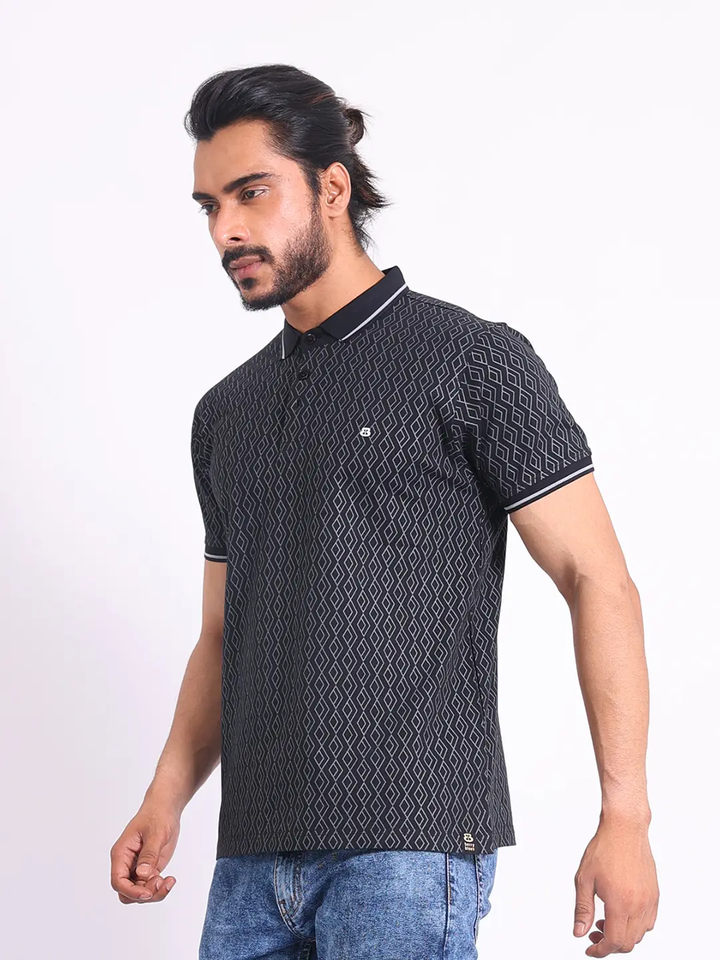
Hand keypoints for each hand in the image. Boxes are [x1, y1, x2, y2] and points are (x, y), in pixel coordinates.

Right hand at [110, 802, 180, 903]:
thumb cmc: (157, 815)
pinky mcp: (149, 869)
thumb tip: (142, 874)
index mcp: (121, 853)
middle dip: (143, 894)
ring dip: (154, 893)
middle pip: (126, 892)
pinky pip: (149, 887)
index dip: (131, 891)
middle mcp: (126, 863)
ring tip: (168, 880)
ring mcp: (137, 868)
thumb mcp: (156, 833)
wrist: (165, 808)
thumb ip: (149, 854)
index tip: (147, 893)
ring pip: (139, 892)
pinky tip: (171, 880)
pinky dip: (160, 888)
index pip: (118, 881)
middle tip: (160, 882)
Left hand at [573, 816, 658, 954]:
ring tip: (605, 921)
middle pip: (628, 942)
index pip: (613, 941)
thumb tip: (579, 933)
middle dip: (610, 944)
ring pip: (640, 935)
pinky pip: (649, 922)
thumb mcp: (584, 879)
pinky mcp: (655, 894)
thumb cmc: (604, 849)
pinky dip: (636, 926)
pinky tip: (621, 913)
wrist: (625, 829)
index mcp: (620, 903)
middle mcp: (638, 905)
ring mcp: (649, 900)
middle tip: (594, 934)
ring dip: (623, 936)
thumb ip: (583, 909)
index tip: (590, 949)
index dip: (600, 950)